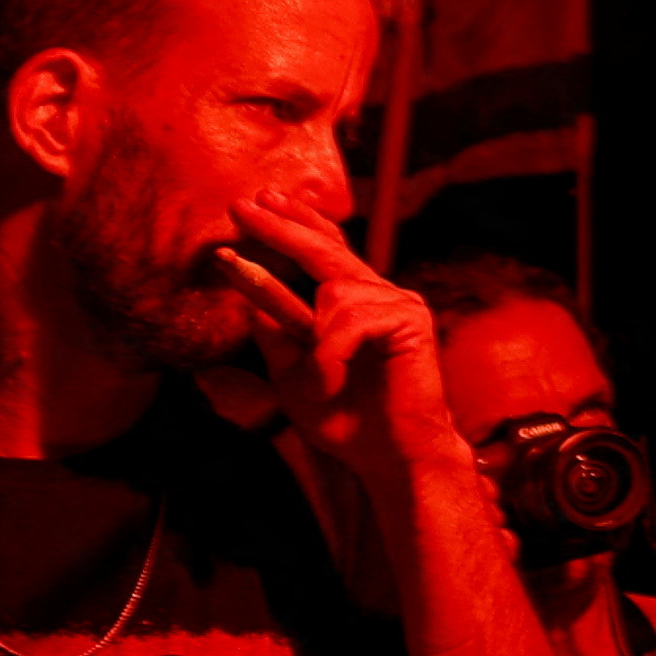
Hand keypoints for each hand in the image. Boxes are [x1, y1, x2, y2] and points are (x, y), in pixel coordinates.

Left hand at [220, 195, 453, 497]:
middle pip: (325, 248)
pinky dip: (331, 351)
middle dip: (282, 226)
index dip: (294, 223)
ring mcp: (397, 303)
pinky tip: (331, 377)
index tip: (261, 199)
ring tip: (321, 380)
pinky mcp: (410, 319)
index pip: (323, 251)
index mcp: (352, 304)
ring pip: (335, 287)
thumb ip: (275, 336)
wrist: (390, 456)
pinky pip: (351, 318)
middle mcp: (377, 294)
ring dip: (314, 335)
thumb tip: (248, 297)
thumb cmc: (346, 420)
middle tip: (245, 204)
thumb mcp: (293, 376)